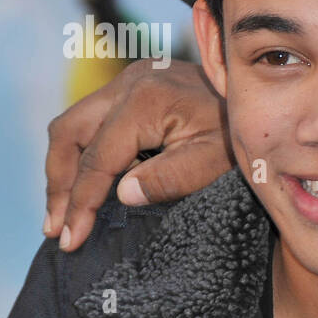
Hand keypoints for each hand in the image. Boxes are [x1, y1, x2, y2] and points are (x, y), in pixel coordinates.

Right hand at [44, 60, 233, 251]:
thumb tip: (121, 195)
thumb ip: (167, 178)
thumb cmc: (240, 133)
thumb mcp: (213, 162)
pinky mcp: (135, 85)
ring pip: (74, 123)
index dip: (81, 202)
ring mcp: (130, 79)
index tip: (70, 238)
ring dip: (65, 167)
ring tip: (63, 212)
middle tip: (56, 227)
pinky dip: (83, 152)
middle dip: (59, 184)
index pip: (98, 158)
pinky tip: (86, 183)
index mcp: (145, 99)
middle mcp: (129, 81)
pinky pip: (93, 119)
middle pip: (69, 132)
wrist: (261, 100)